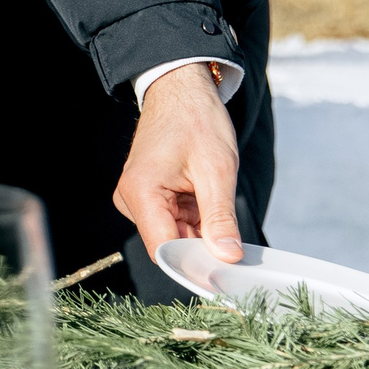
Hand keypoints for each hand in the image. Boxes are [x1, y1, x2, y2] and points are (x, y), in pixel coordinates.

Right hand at [113, 63, 242, 263]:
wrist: (181, 91)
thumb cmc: (196, 120)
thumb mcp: (216, 170)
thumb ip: (220, 217)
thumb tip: (227, 255)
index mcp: (140, 193)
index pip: (164, 249)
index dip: (194, 266)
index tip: (226, 277)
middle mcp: (131, 199)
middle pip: (169, 244)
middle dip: (203, 250)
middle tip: (238, 251)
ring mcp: (137, 198)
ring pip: (174, 235)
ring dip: (202, 234)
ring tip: (222, 213)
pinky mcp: (148, 196)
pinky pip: (174, 221)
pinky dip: (197, 222)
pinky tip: (211, 208)